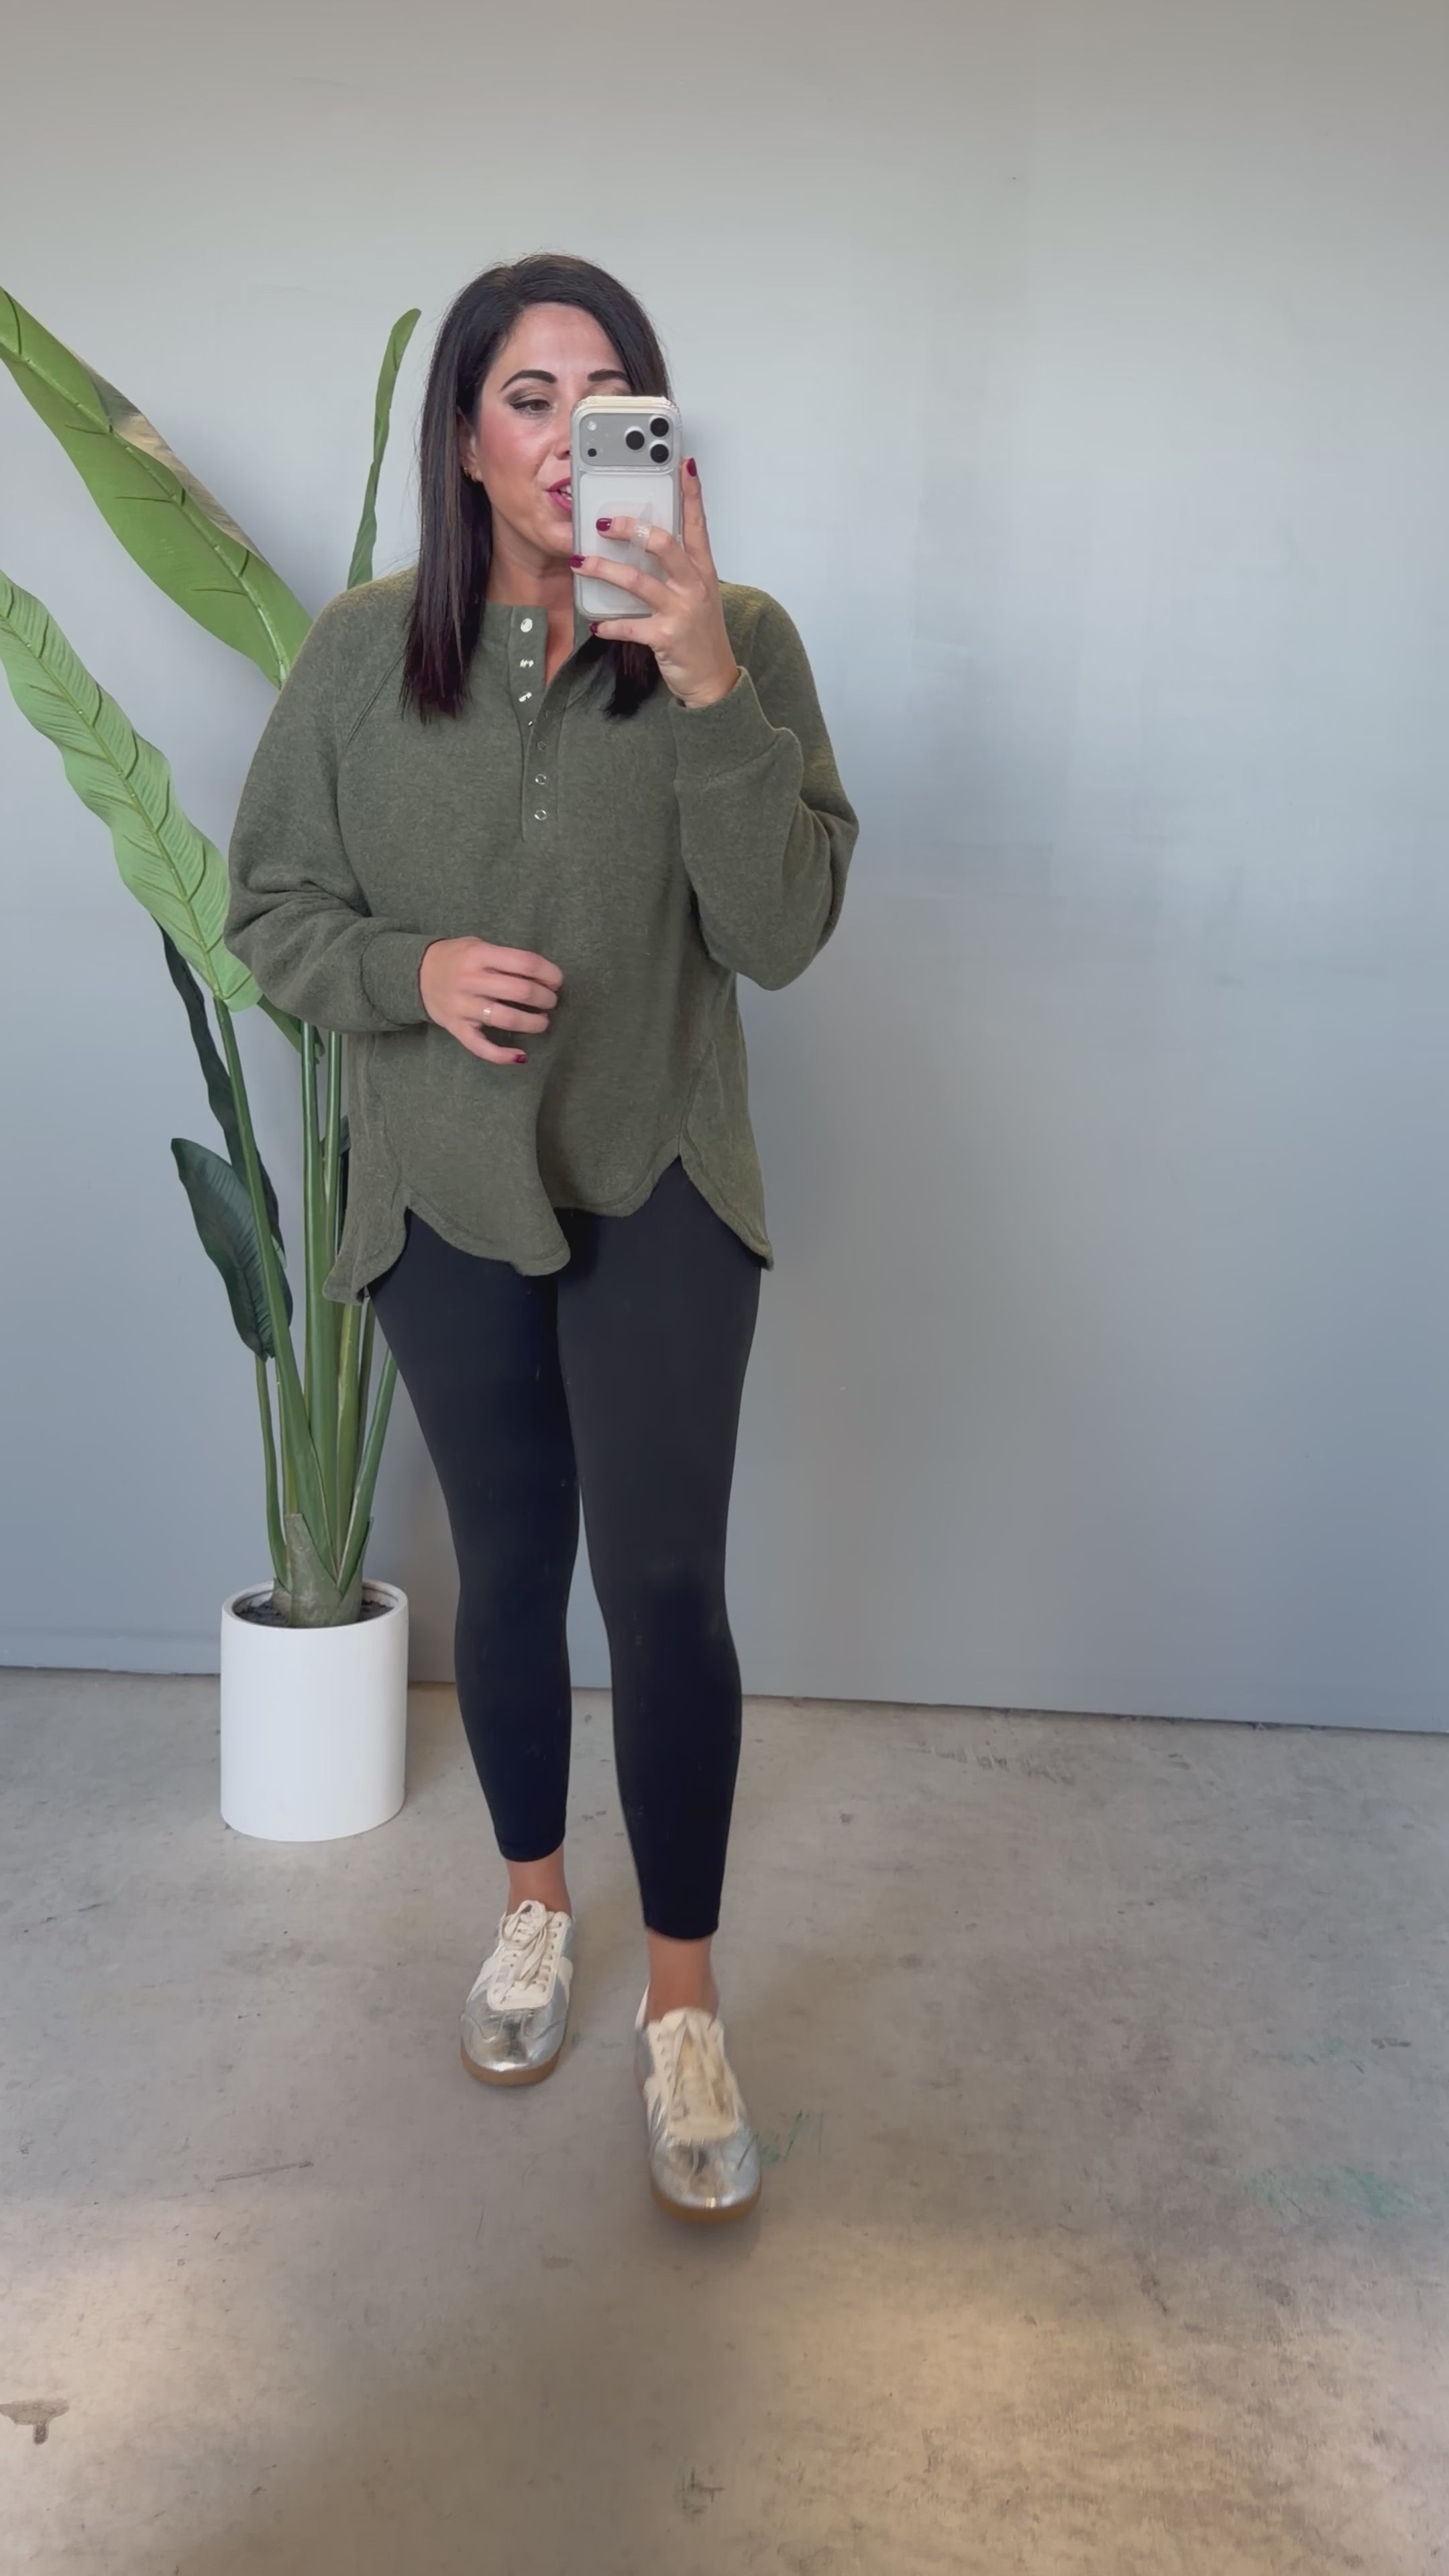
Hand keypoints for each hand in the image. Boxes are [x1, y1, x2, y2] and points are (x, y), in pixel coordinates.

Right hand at [419, 935, 562, 1064]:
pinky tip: (521, 1056)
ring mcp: (463, 1006)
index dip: (549, 973)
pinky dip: (502, 1055)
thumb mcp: (478, 945)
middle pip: (521, 991)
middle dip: (545, 998)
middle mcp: (471, 980)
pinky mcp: (457, 1027)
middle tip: (550, 1001)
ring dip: (533, 1023)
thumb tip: (543, 977)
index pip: (525, 962)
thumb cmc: (456, 958)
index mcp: (480, 955)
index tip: (557, 981)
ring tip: (542, 1022)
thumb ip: (505, 958)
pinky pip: (481, 1047)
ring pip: (507, 1019)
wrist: (416, 973)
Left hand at [571, 458, 739, 709]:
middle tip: (603, 522)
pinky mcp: (667, 637)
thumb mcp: (696, 594)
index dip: (691, 492)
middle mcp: (693, 585)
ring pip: (638, 581)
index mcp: (701, 570)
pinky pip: (630, 627)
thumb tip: (645, 542)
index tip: (682, 464)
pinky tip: (595, 623)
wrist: (714, 679)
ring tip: (579, 562)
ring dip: (604, 569)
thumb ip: (677, 568)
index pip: (697, 524)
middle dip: (631, 529)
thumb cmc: (699, 633)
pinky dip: (609, 625)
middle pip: (663, 544)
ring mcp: (681, 611)